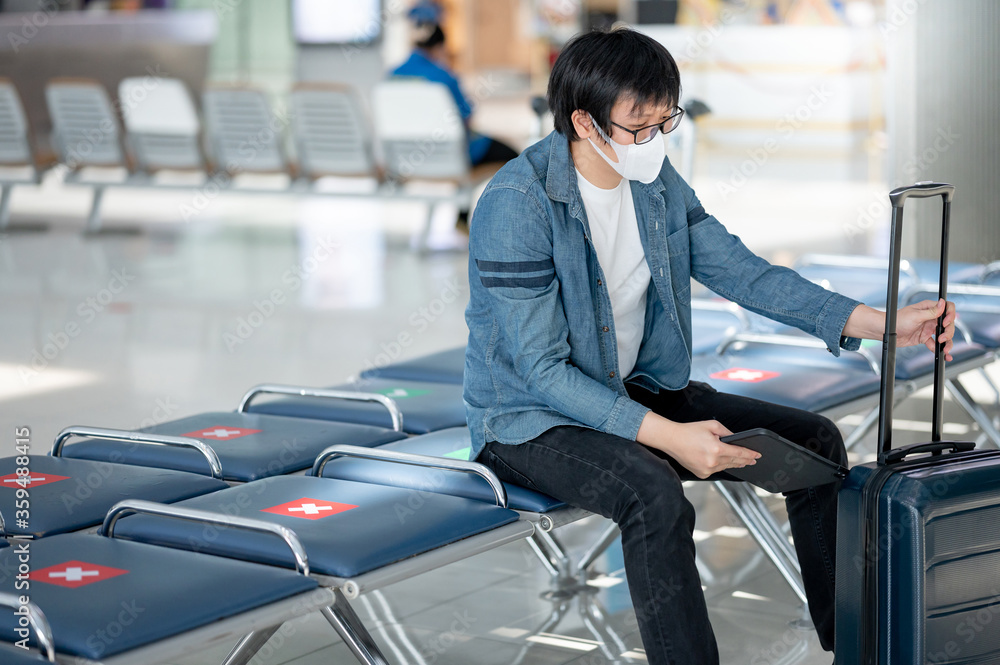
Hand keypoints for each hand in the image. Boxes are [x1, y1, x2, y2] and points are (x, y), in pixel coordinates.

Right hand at [638, 414, 758, 478]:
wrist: (672, 440)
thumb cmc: (690, 431)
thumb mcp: (712, 425)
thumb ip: (727, 432)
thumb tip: (736, 439)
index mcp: (717, 449)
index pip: (739, 453)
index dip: (750, 454)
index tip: (758, 455)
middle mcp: (713, 462)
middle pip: (735, 462)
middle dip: (745, 460)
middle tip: (753, 459)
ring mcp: (707, 470)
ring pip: (726, 467)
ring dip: (733, 463)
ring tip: (741, 461)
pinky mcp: (701, 474)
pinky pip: (716, 470)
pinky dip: (720, 466)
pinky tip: (722, 461)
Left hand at [897, 298, 956, 360]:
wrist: (886, 331)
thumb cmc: (897, 320)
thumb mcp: (915, 315)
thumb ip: (931, 312)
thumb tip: (943, 303)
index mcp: (929, 308)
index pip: (947, 308)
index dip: (950, 315)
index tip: (946, 323)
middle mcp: (930, 317)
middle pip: (948, 324)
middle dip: (949, 332)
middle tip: (942, 338)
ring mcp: (928, 328)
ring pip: (944, 335)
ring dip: (947, 342)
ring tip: (945, 349)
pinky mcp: (924, 338)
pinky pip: (935, 344)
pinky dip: (940, 349)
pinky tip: (944, 355)